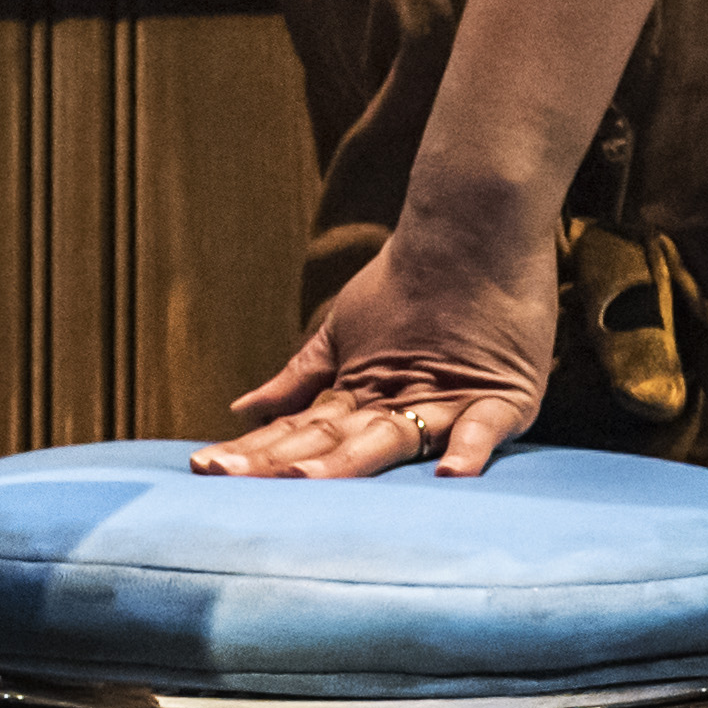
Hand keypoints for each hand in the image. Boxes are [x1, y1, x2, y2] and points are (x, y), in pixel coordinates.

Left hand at [205, 223, 552, 478]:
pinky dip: (470, 447)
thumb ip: (299, 379)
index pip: (299, 429)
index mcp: (359, 389)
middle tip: (226, 477)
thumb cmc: (410, 283)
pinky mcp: (503, 395)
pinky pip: (485, 425)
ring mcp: (447, 398)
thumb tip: (241, 410)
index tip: (204, 469)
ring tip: (304, 480)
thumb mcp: (345, 331)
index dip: (254, 448)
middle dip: (278, 459)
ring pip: (389, 436)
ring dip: (347, 459)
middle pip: (330, 437)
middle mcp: (396, 399)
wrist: (474, 227)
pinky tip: (449, 475)